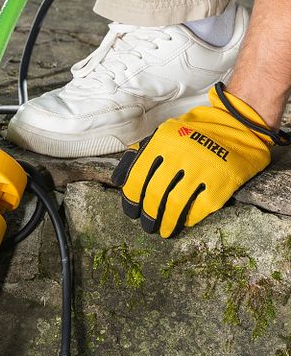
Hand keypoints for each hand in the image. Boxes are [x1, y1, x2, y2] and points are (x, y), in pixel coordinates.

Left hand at [111, 84, 288, 237]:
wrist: (239, 124)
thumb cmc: (193, 133)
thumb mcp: (162, 134)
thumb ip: (138, 154)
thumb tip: (117, 181)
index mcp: (162, 143)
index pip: (137, 178)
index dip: (131, 200)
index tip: (132, 212)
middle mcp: (180, 155)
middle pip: (155, 194)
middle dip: (148, 215)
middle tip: (147, 226)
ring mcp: (202, 168)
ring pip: (176, 204)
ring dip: (167, 222)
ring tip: (163, 231)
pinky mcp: (222, 180)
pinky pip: (201, 206)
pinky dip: (190, 218)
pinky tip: (184, 223)